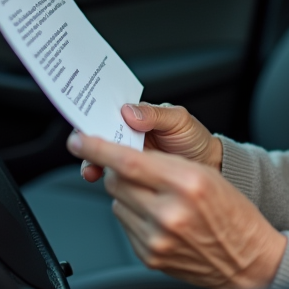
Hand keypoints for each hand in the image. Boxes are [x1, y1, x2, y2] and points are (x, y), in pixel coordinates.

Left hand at [67, 131, 286, 288]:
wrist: (248, 260)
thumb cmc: (233, 213)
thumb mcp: (206, 176)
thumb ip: (164, 164)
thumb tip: (125, 157)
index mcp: (186, 183)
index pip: (128, 161)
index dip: (98, 148)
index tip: (79, 140)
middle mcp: (169, 212)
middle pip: (117, 181)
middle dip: (119, 169)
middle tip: (137, 168)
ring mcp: (157, 238)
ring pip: (117, 203)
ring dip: (129, 195)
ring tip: (159, 199)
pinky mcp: (149, 256)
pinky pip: (125, 226)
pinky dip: (135, 216)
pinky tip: (160, 218)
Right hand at [79, 102, 221, 181]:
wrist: (207, 166)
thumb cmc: (193, 138)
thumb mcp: (179, 120)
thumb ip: (156, 114)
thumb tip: (129, 111)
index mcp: (136, 116)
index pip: (107, 111)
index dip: (92, 113)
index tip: (82, 121)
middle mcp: (127, 134)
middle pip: (98, 135)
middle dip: (87, 140)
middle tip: (81, 146)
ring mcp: (127, 155)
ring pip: (100, 157)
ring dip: (91, 161)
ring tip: (92, 168)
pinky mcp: (129, 175)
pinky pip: (110, 175)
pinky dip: (102, 176)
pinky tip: (101, 178)